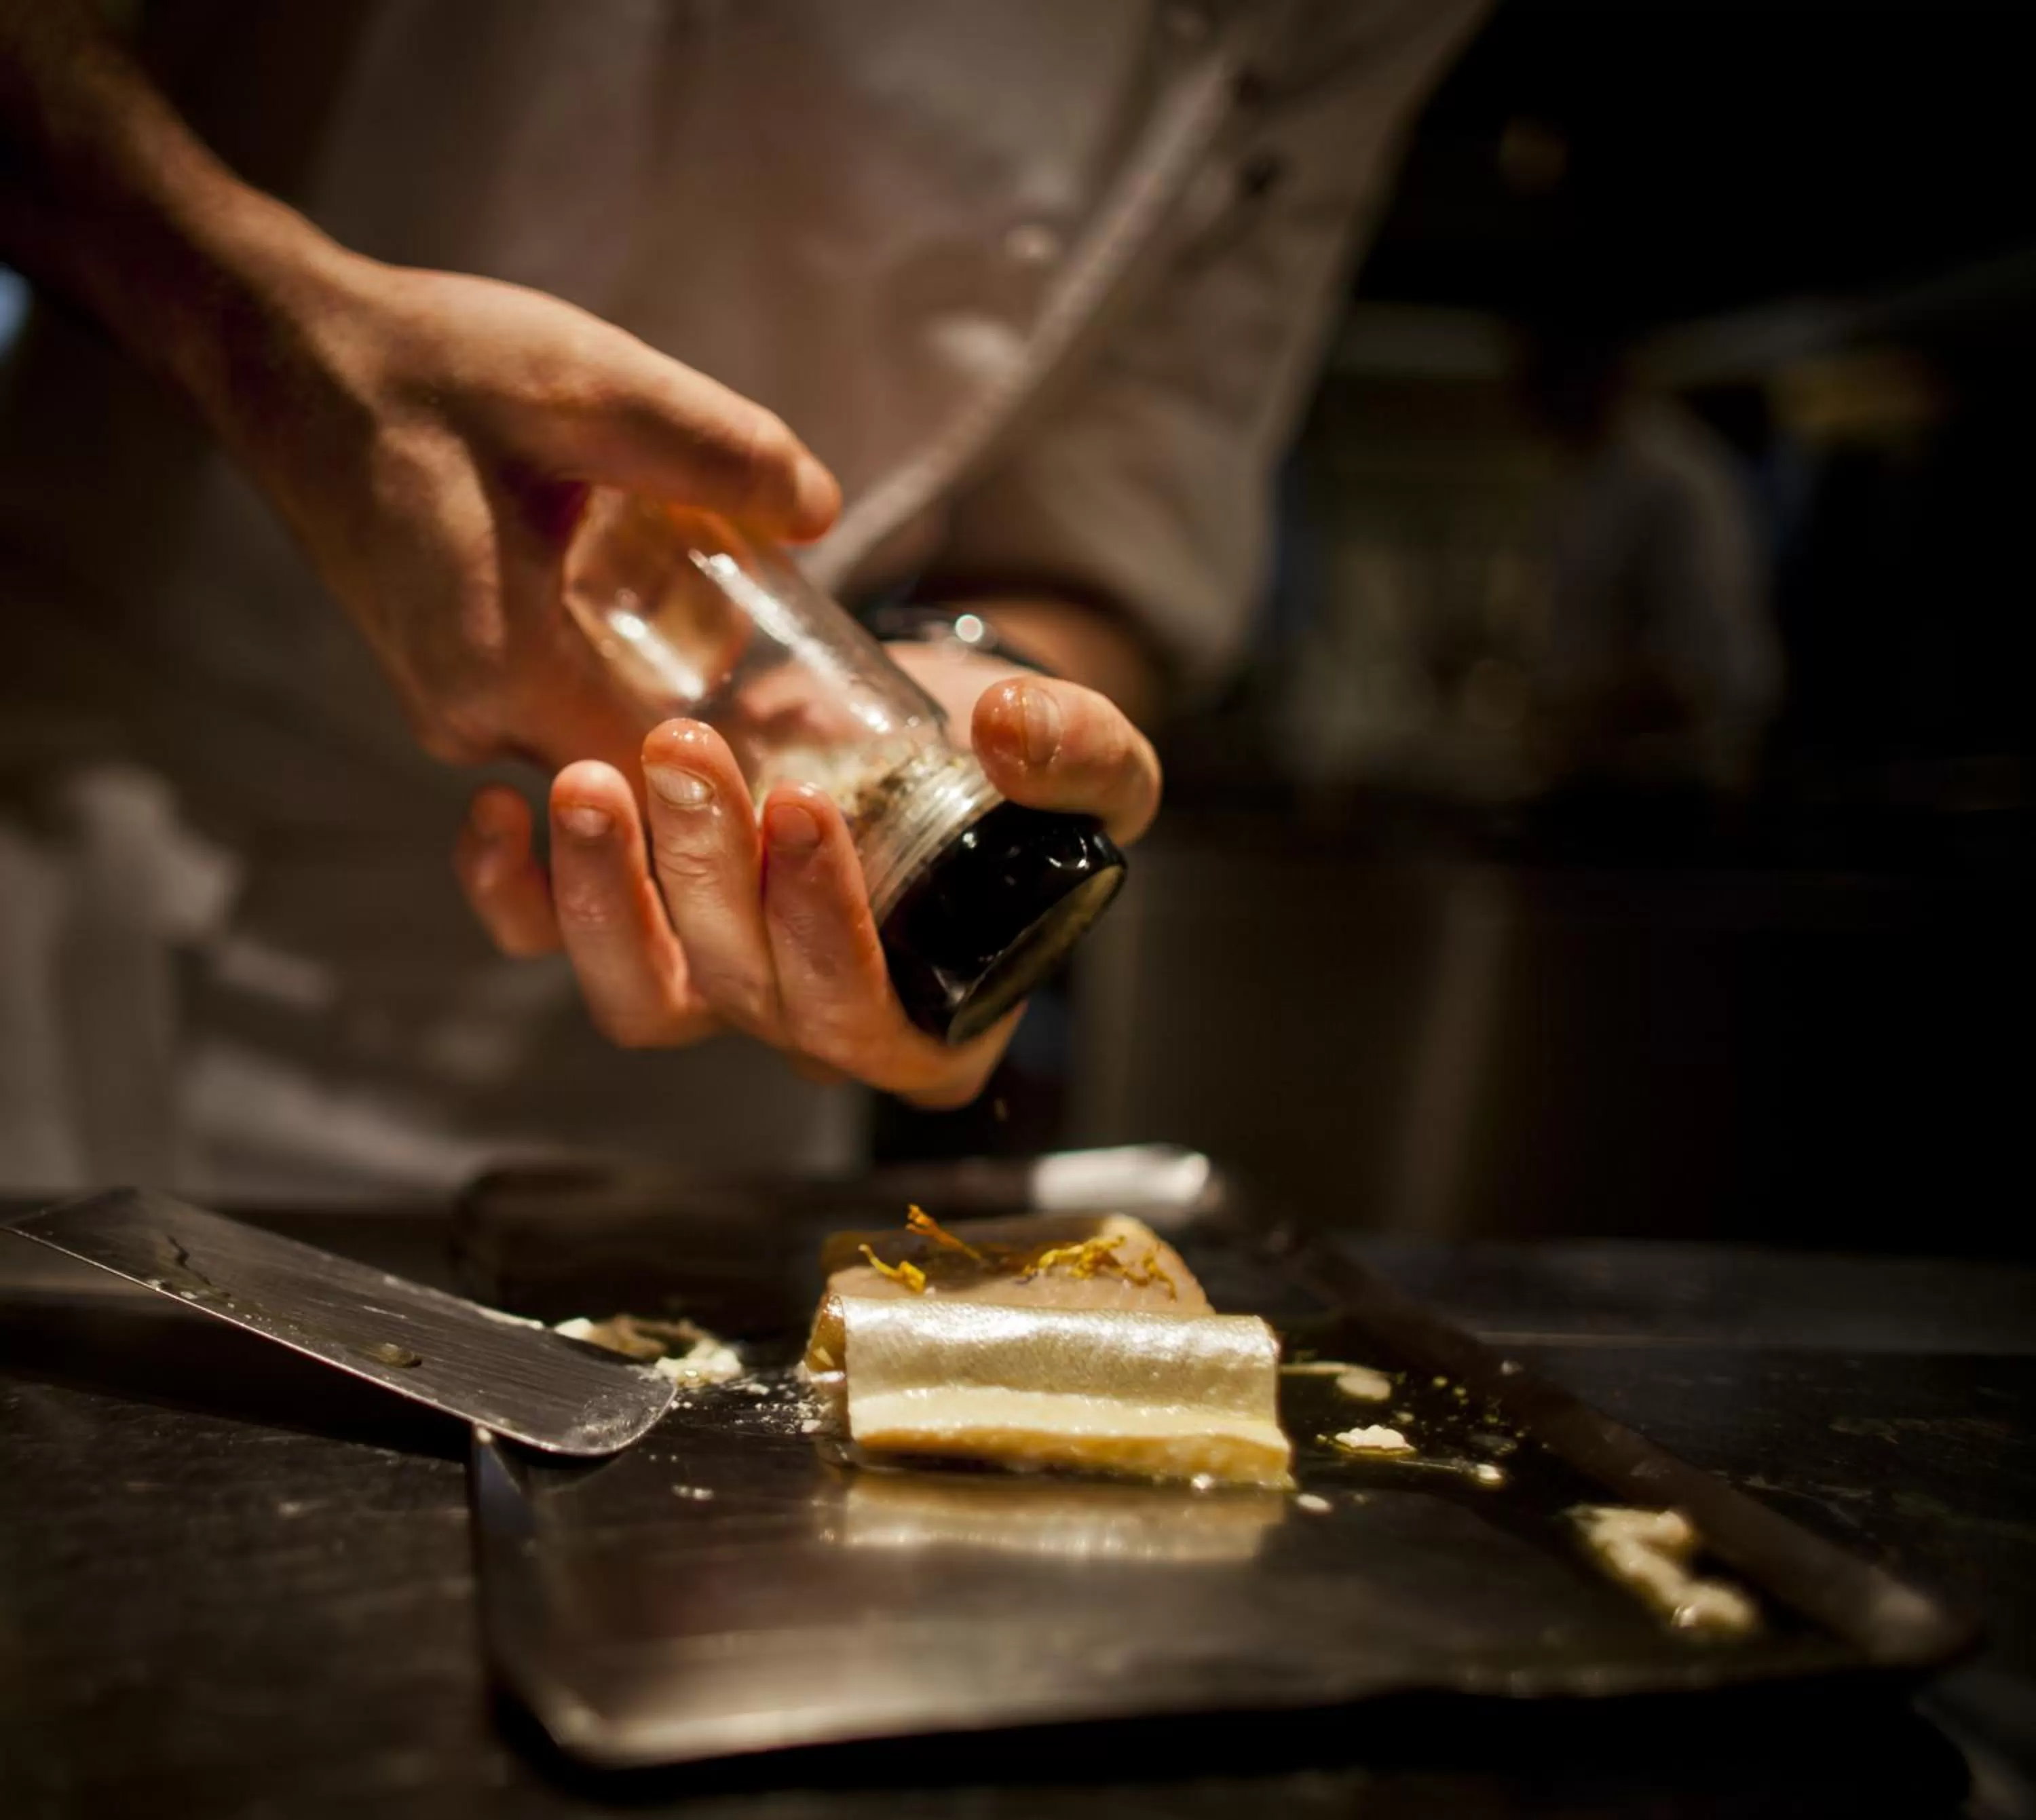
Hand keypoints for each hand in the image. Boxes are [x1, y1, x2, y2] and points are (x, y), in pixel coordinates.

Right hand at [209, 246, 840, 770]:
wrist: (282, 350)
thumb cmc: (428, 365)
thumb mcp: (592, 387)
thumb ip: (718, 448)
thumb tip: (821, 509)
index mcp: (504, 676)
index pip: (664, 787)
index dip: (756, 770)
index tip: (829, 739)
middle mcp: (470, 721)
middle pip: (638, 776)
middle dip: (730, 744)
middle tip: (822, 700)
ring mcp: (449, 706)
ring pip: (601, 741)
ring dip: (681, 708)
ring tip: (768, 648)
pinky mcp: (445, 675)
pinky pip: (562, 707)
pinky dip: (628, 677)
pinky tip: (689, 613)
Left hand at [453, 660, 1161, 1106]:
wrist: (929, 729)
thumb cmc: (1017, 776)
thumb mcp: (1098, 764)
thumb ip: (1082, 750)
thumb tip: (1009, 733)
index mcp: (932, 1027)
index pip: (867, 1027)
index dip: (825, 939)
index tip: (805, 810)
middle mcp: (817, 1030)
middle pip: (744, 1000)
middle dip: (706, 880)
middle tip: (689, 752)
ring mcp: (721, 988)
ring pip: (639, 1001)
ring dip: (605, 897)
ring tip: (589, 782)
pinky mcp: (646, 930)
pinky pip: (552, 948)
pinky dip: (515, 896)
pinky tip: (502, 811)